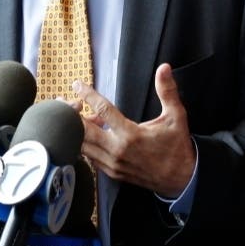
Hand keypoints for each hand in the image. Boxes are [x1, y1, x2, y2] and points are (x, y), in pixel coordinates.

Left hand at [75, 64, 195, 198]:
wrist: (181, 178)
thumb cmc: (177, 145)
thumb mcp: (176, 116)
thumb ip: (167, 91)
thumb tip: (164, 67)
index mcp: (131, 134)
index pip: (103, 110)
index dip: (88, 95)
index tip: (77, 84)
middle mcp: (117, 150)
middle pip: (84, 131)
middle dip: (71, 115)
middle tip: (63, 102)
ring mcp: (112, 164)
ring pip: (83, 146)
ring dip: (78, 131)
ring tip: (77, 116)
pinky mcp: (112, 173)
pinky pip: (90, 158)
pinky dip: (85, 145)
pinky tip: (88, 134)